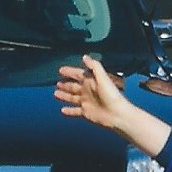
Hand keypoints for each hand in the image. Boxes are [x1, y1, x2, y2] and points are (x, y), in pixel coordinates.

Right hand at [55, 56, 171, 157]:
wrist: (116, 114)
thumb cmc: (111, 95)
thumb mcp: (103, 77)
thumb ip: (94, 66)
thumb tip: (85, 56)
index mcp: (91, 81)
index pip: (78, 74)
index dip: (70, 72)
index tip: (61, 70)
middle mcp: (88, 91)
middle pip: (74, 86)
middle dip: (66, 84)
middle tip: (57, 83)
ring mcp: (86, 102)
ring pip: (72, 98)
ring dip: (64, 95)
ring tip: (55, 93)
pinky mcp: (86, 112)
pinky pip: (75, 111)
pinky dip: (69, 111)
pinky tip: (62, 110)